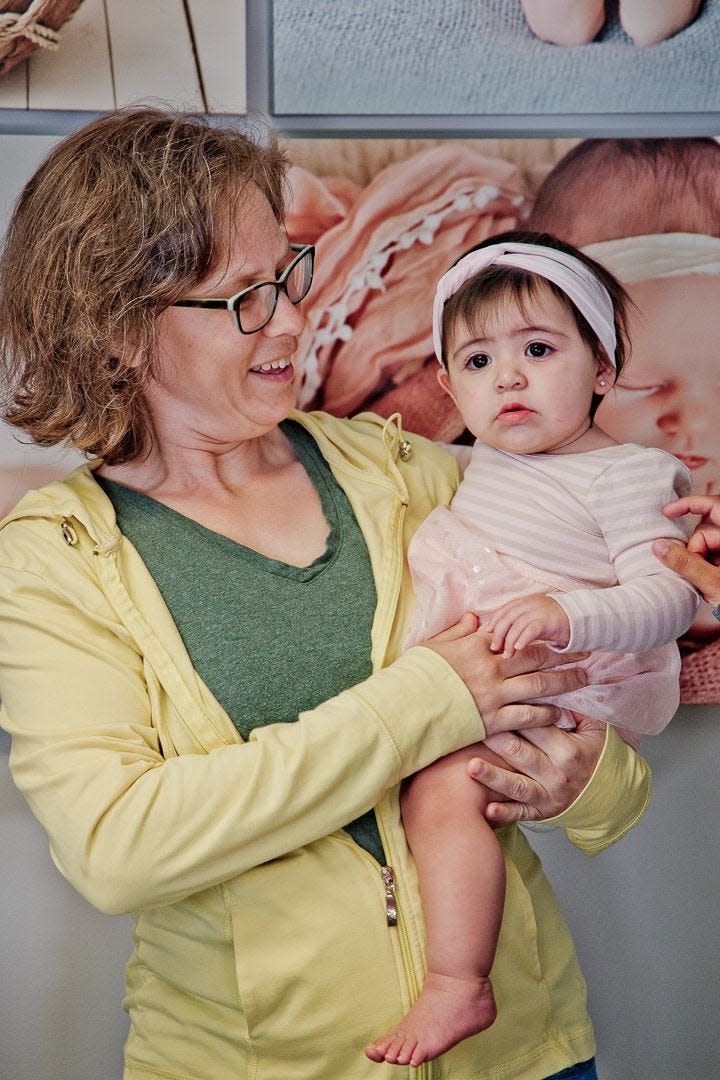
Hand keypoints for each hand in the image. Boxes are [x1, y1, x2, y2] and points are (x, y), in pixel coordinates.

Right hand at [422, 613, 586, 736]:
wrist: (403, 708)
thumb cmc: (414, 676)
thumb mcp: (434, 646)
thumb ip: (458, 631)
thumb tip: (474, 618)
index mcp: (478, 646)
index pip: (517, 637)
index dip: (541, 635)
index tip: (558, 634)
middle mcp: (491, 667)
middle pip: (536, 658)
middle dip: (564, 655)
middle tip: (585, 652)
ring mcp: (494, 695)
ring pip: (539, 685)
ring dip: (564, 682)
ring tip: (583, 678)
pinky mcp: (493, 720)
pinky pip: (527, 716)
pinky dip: (546, 714)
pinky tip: (560, 713)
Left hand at [466, 714, 606, 822]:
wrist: (611, 793)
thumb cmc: (596, 753)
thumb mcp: (595, 728)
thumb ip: (574, 707)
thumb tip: (552, 682)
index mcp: (570, 750)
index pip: (536, 727)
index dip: (513, 713)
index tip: (492, 701)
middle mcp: (558, 774)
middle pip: (520, 752)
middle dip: (494, 738)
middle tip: (471, 726)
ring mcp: (549, 796)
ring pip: (516, 785)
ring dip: (492, 777)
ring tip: (471, 767)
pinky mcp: (541, 812)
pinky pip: (520, 814)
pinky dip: (504, 814)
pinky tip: (487, 810)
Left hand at [484, 594, 570, 656]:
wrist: (582, 618)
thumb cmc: (556, 623)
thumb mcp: (536, 619)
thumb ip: (522, 623)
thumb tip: (503, 636)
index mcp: (526, 602)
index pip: (505, 610)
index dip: (495, 621)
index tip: (487, 634)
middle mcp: (531, 604)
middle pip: (508, 617)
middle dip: (499, 633)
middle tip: (494, 648)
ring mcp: (540, 611)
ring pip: (518, 625)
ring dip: (510, 640)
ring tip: (507, 654)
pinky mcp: (549, 621)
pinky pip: (532, 630)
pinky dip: (523, 639)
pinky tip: (519, 649)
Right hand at [655, 495, 719, 605]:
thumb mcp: (714, 583)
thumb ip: (685, 563)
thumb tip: (658, 546)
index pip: (713, 506)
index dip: (688, 504)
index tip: (667, 512)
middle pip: (706, 531)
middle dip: (696, 550)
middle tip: (699, 573)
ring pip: (709, 545)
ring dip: (703, 562)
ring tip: (711, 584)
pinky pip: (715, 554)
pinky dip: (710, 566)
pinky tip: (715, 583)